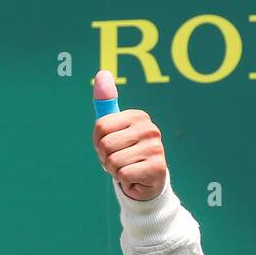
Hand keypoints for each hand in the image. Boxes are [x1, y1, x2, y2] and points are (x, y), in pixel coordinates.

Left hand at [91, 70, 166, 200]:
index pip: (100, 126)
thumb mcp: (112, 128)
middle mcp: (150, 128)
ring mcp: (156, 148)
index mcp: (138, 116)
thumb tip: (102, 73)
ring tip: (127, 167)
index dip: (98, 141)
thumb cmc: (125, 151)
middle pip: (105, 144)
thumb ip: (105, 102)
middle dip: (105, 157)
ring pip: (113, 161)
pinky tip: (135, 177)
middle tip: (119, 159)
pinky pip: (123, 174)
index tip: (111, 145)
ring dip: (114, 170)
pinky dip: (124, 180)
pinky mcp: (157, 168)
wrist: (146, 181)